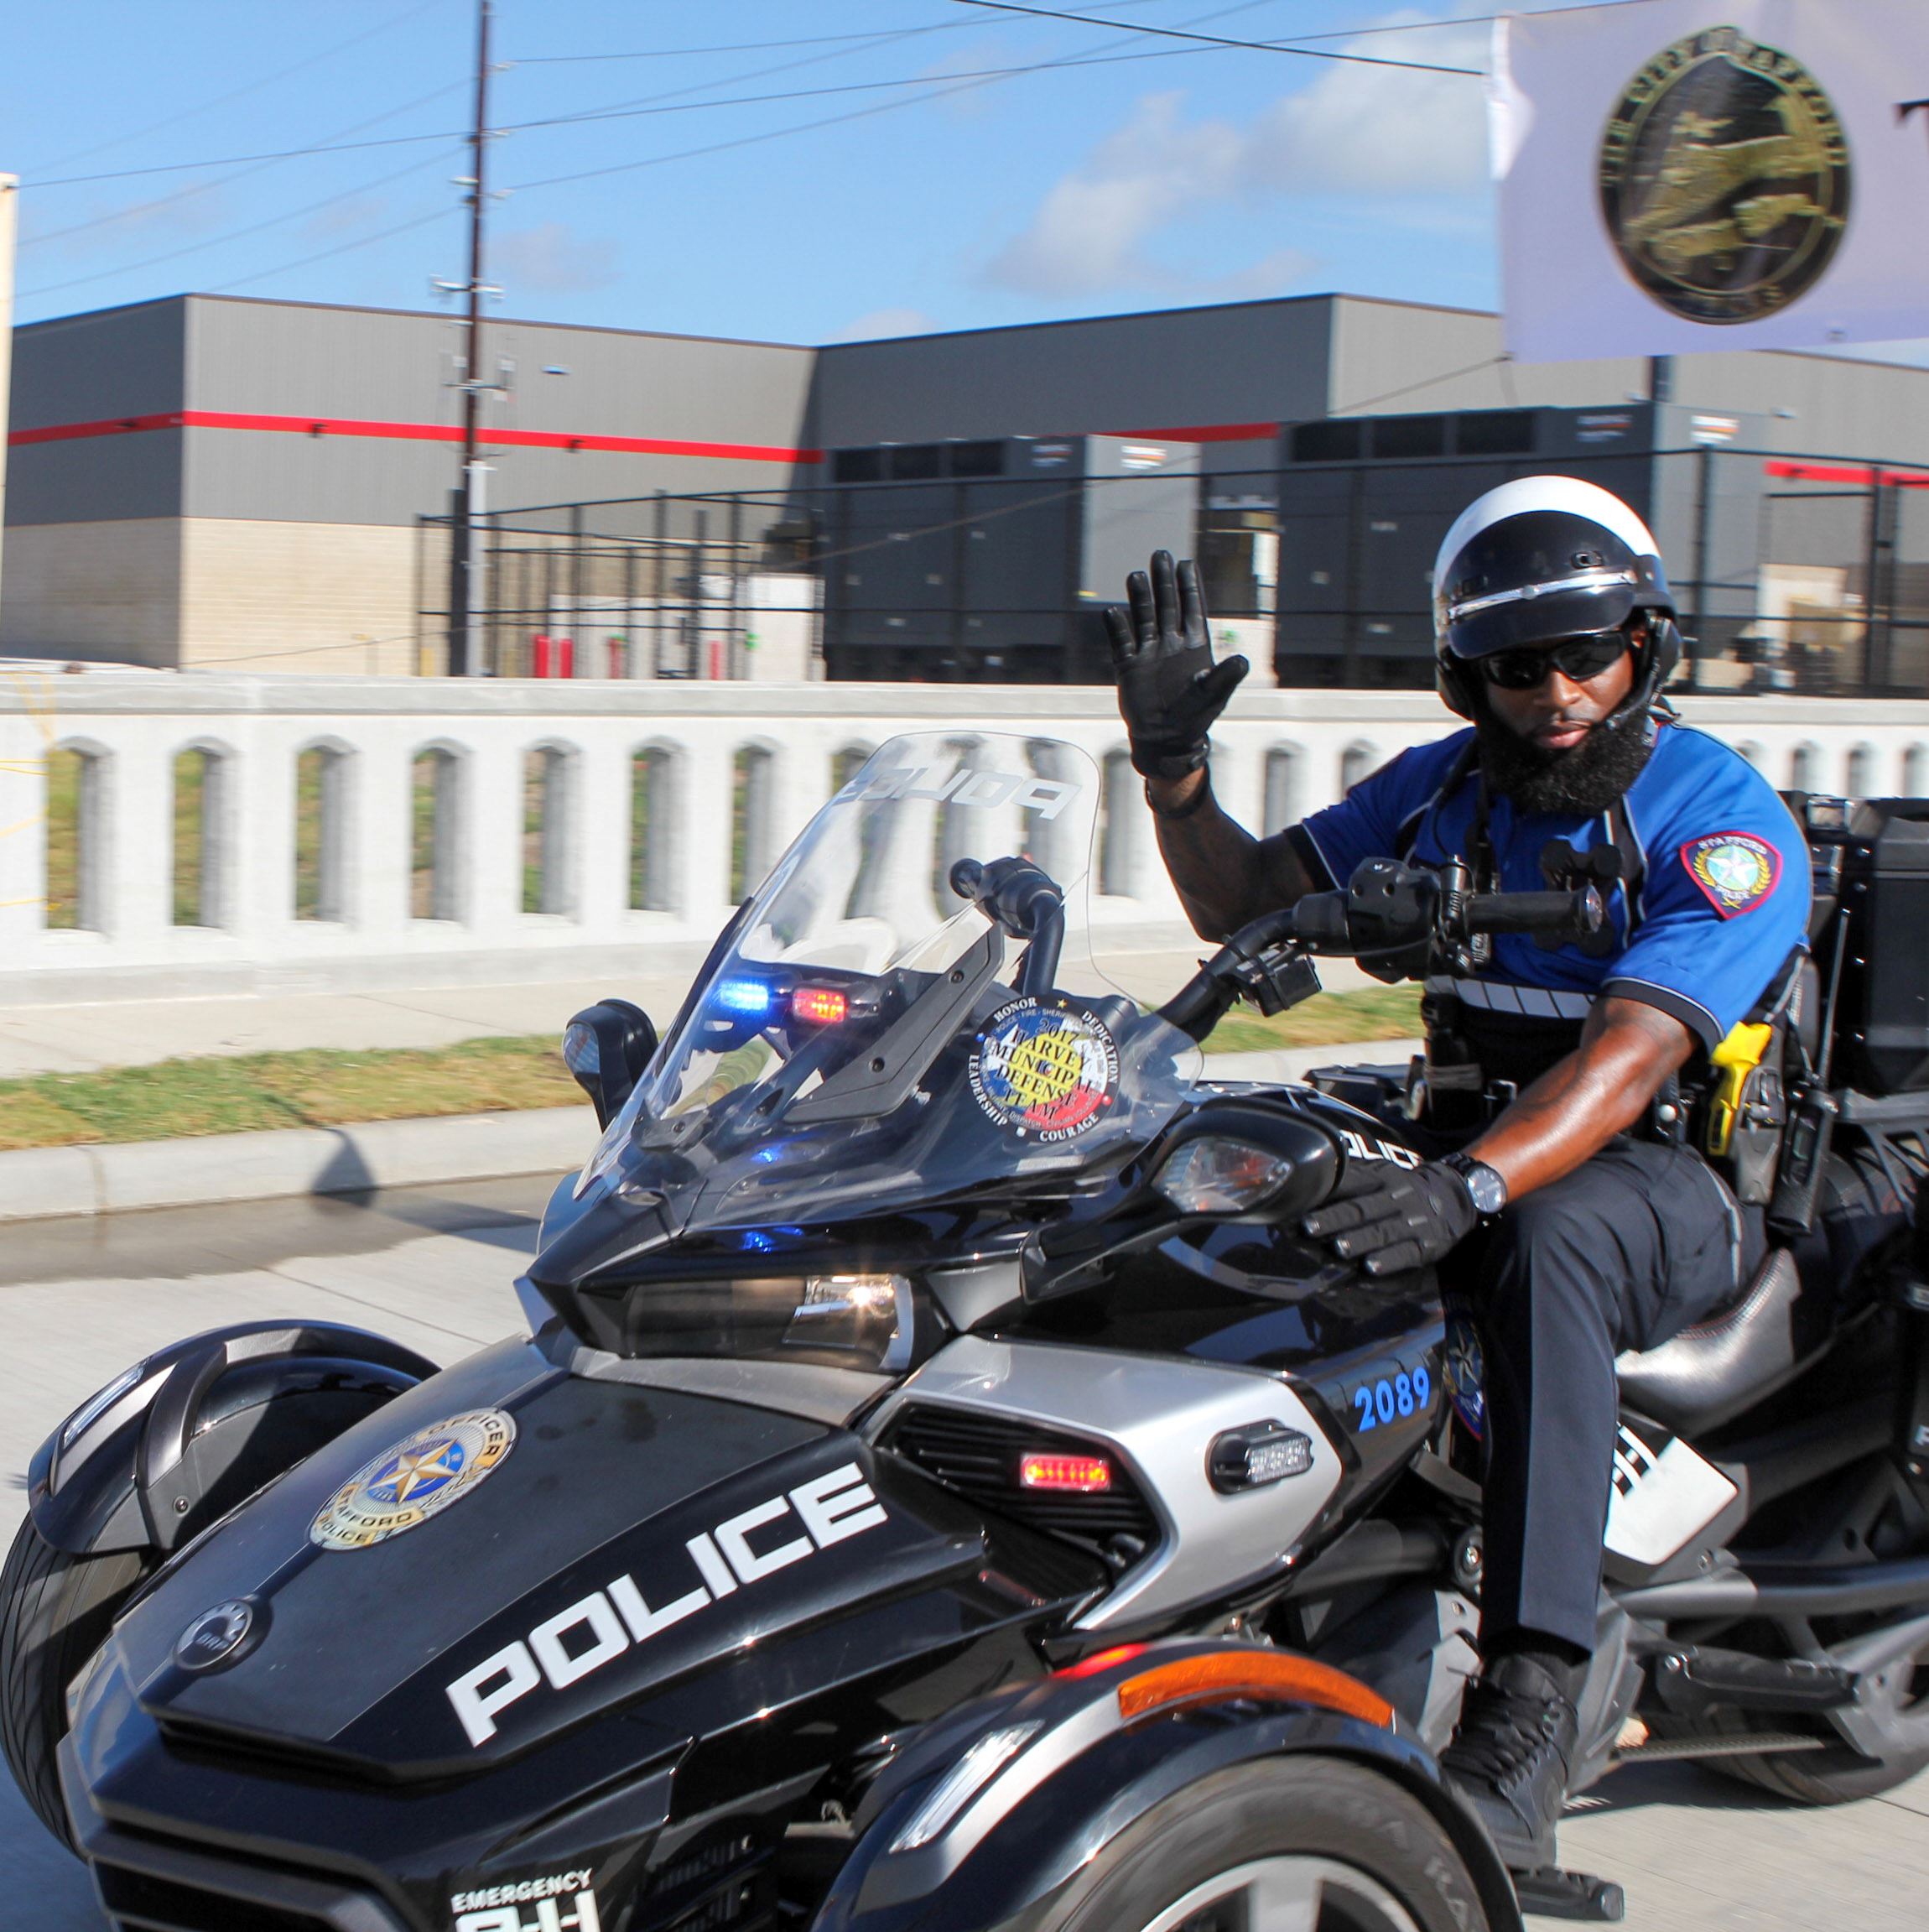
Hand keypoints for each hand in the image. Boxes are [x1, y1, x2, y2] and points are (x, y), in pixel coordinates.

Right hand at [1104, 550, 1248, 779]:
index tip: (1187, 563)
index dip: (1190, 586)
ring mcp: (1149, 653)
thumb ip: (1225, 677)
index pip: (1192, 609)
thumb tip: (1243, 660)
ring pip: (1144, 618)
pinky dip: (1117, 628)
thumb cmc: (1195, 717)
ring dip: (1139, 598)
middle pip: (1167, 605)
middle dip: (1164, 581)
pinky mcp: (1129, 666)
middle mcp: (1171, 644)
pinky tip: (1112, 612)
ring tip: (1135, 575)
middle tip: (1160, 554)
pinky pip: (1122, 642)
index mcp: (1194, 646)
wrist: (1165, 740)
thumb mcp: (1213, 696)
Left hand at [1300, 1160, 1478, 1275]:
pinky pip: (1406, 1253)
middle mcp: (1395, 1197)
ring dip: (1359, 1241)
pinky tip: (1371, 1268)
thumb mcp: (1379, 1174)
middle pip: (1361, 1209)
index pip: (1348, 1184)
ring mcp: (1412, 1221)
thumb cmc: (1401, 1188)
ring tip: (1338, 1249)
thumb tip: (1303, 1187)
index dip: (1322, 1195)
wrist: (1454, 1196)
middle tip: (1308, 1227)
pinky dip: (1389, 1261)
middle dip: (1334, 1219)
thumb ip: (1347, 1181)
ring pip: (1382, 1232)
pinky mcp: (1426, 1245)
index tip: (1296, 1205)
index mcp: (1380, 1177)